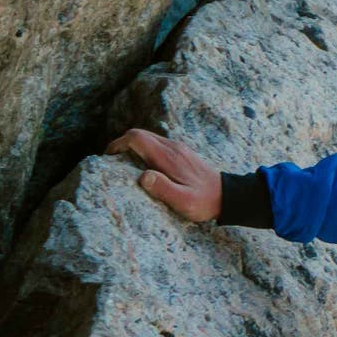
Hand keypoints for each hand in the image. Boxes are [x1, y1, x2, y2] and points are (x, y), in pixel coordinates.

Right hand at [110, 128, 224, 223]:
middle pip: (140, 134)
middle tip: (111, 161)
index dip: (118, 144)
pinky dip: (144, 150)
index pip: (137, 138)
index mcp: (169, 156)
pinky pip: (157, 145)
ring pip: (149, 138)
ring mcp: (178, 148)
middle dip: (122, 144)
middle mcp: (173, 147)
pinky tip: (142, 166)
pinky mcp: (182, 153)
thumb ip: (163, 188)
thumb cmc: (204, 201)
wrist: (228, 196)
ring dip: (133, 147)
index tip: (107, 157)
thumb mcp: (183, 200)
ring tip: (122, 164)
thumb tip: (143, 176)